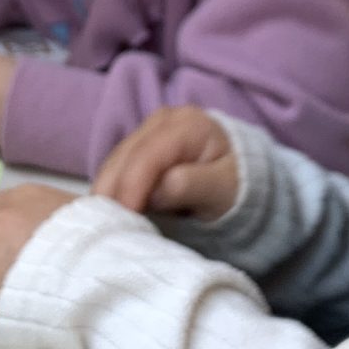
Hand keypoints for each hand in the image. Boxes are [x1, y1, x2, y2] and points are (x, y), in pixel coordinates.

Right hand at [93, 106, 238, 219]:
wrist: (240, 173)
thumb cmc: (236, 183)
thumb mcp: (222, 188)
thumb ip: (190, 186)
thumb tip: (155, 193)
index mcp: (187, 126)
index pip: (148, 155)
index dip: (131, 186)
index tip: (123, 217)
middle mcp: (162, 121)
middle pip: (124, 157)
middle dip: (112, 191)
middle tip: (108, 227)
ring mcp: (147, 130)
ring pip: (114, 161)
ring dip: (108, 192)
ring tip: (107, 222)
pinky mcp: (138, 145)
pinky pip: (116, 167)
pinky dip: (112, 188)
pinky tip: (111, 210)